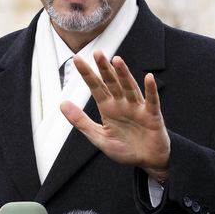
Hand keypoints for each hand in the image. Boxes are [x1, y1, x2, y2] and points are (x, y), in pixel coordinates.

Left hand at [60, 50, 170, 181]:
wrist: (147, 161)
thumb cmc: (124, 149)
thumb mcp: (98, 137)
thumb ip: (80, 121)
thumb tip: (62, 104)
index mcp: (108, 107)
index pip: (96, 87)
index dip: (87, 74)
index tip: (77, 59)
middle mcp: (122, 104)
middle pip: (112, 83)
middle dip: (104, 68)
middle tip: (97, 52)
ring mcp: (138, 108)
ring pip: (129, 88)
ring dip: (124, 74)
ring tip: (117, 60)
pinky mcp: (152, 116)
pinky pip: (152, 101)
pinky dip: (151, 90)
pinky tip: (148, 77)